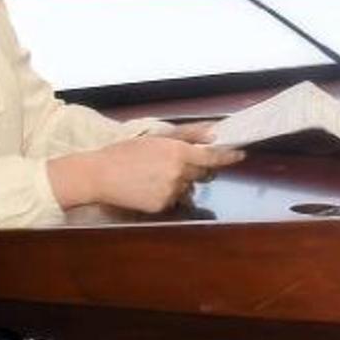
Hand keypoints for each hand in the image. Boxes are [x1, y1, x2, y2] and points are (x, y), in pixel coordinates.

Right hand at [47, 132, 243, 213]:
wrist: (99, 175)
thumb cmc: (124, 152)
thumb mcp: (156, 137)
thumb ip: (188, 134)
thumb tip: (213, 133)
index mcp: (177, 152)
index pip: (213, 157)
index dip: (228, 156)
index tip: (240, 154)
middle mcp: (178, 173)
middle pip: (203, 173)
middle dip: (198, 168)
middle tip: (178, 161)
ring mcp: (171, 191)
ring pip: (187, 187)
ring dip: (180, 181)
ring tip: (154, 174)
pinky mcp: (163, 206)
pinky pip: (174, 199)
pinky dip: (167, 192)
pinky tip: (148, 185)